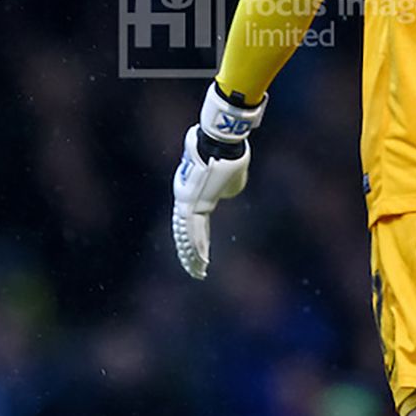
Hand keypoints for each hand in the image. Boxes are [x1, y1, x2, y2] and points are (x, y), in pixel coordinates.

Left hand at [171, 83, 266, 278]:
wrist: (221, 142)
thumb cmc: (227, 154)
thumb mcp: (231, 175)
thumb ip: (228, 186)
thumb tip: (227, 191)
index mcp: (192, 191)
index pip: (191, 220)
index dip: (194, 237)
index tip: (199, 252)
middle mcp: (184, 198)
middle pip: (185, 231)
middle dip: (189, 251)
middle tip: (195, 269)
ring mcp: (186, 202)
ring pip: (187, 235)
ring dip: (192, 255)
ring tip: (197, 272)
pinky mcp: (192, 205)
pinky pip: (193, 232)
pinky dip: (197, 249)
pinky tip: (200, 264)